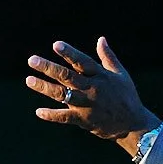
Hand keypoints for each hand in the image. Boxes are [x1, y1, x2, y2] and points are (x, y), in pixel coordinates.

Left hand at [26, 38, 158, 151]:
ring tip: (29, 80)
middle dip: (49, 68)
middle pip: (67, 76)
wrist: (133, 125)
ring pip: (62, 94)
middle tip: (32, 60)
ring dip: (44, 87)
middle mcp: (92, 88)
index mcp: (100, 75)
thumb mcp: (120, 74)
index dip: (70, 53)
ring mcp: (86, 104)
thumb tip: (101, 39)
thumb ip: (108, 56)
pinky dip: (52, 115)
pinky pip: (65, 117)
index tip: (56, 45)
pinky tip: (39, 111)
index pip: (82, 62)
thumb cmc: (127, 96)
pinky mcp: (84, 120)